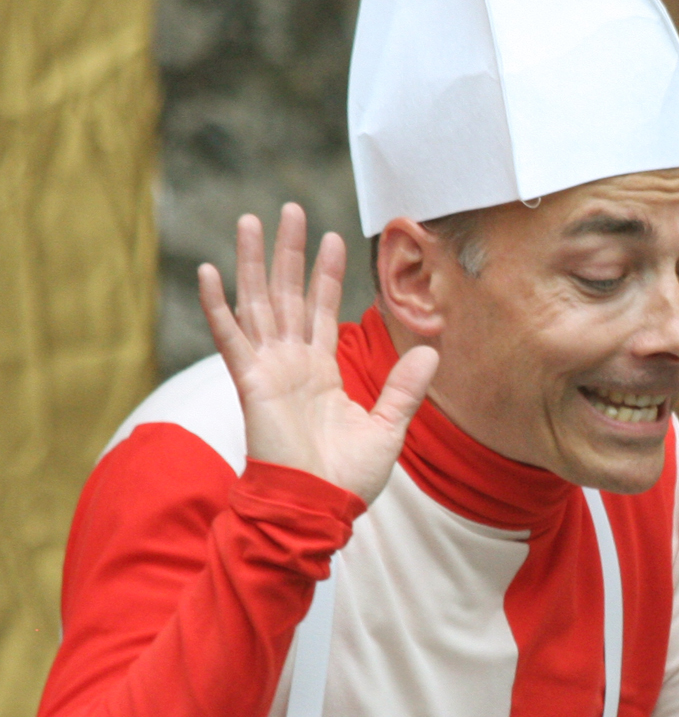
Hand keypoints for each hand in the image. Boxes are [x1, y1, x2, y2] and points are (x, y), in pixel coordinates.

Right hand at [198, 203, 438, 503]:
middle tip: (289, 209)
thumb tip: (432, 352)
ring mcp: (269, 370)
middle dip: (287, 252)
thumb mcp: (389, 426)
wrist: (320, 507)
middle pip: (287, 294)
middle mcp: (292, 363)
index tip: (331, 238)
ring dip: (252, 263)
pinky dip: (217, 306)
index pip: (322, 309)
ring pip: (258, 303)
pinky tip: (209, 272)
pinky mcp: (251, 383)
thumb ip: (404, 387)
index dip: (326, 274)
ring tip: (251, 220)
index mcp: (321, 370)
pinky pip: (229, 338)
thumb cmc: (349, 476)